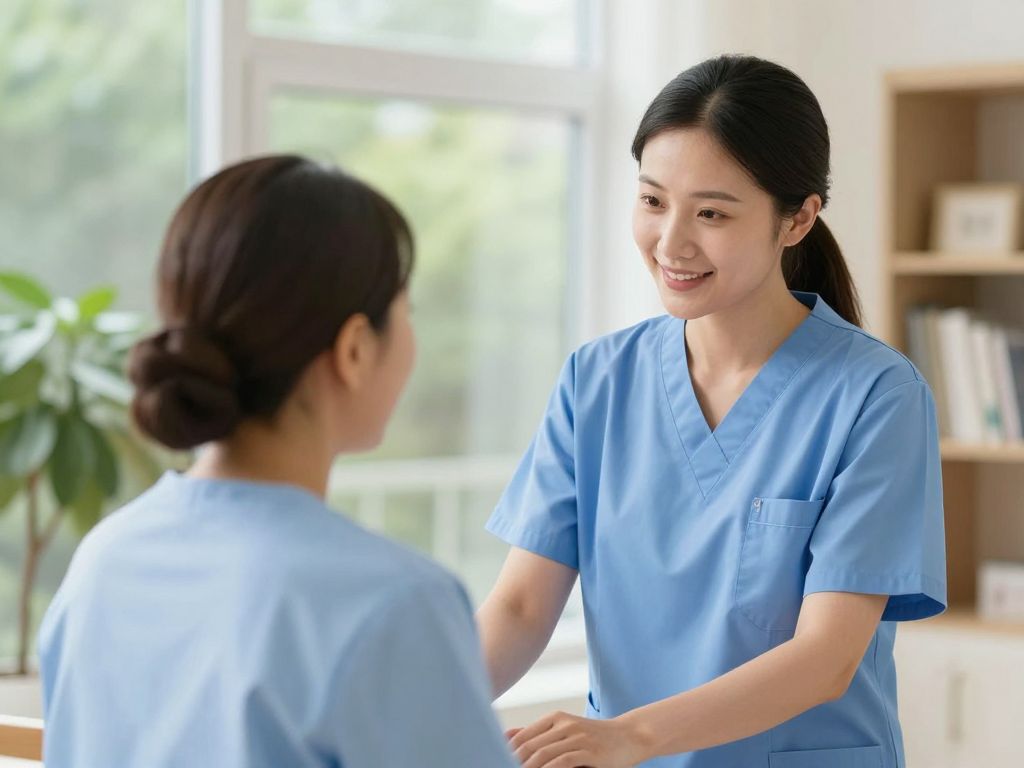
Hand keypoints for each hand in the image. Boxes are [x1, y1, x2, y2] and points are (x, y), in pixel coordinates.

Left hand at [507, 710, 647, 767]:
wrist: (630, 736)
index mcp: (555, 719)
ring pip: (542, 756)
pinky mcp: (588, 752)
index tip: (494, 762)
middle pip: (528, 747)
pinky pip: (561, 763)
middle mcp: (563, 725)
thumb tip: (506, 737)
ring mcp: (576, 737)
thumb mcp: (566, 730)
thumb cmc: (595, 738)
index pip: (521, 737)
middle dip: (513, 763)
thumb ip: (537, 734)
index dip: (506, 753)